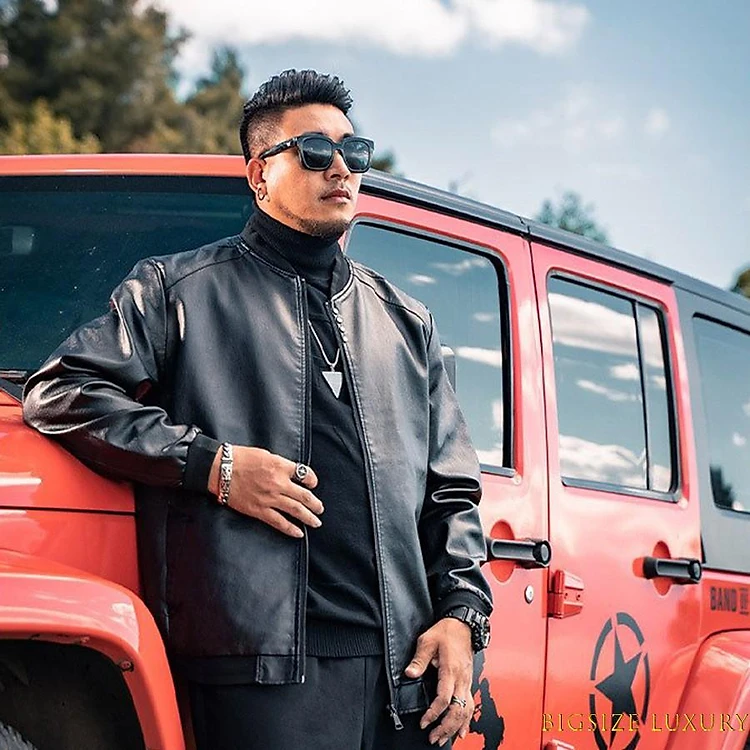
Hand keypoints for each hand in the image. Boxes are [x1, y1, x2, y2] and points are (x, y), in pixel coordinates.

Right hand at [209, 446, 322, 537]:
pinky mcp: (259, 510)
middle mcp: (278, 483)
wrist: (220, 469)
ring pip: (296, 510)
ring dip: (308, 517)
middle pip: (304, 496)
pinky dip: (290, 528)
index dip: (312, 480)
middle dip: (315, 504)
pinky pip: (279, 522)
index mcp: (280, 466)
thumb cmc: (240, 458)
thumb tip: (290, 472)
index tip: (313, 484)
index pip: (305, 474)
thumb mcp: (265, 454)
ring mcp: (270, 498)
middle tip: (320, 508)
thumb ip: (280, 464)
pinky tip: (299, 533)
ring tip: (316, 522)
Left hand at [403, 618, 473, 745]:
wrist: (463, 625)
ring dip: (456, 727)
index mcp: (450, 670)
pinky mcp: (467, 682)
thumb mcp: (427, 641)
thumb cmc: (446, 632)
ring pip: (466, 711)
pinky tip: (461, 730)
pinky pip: (470, 705)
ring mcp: (467, 681)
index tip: (424, 722)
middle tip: (433, 738)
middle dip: (446, 727)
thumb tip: (409, 674)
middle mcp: (461, 679)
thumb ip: (419, 660)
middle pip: (457, 710)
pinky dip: (466, 720)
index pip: (444, 698)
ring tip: (444, 738)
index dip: (434, 713)